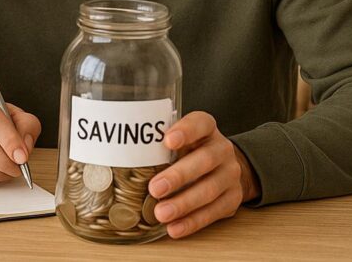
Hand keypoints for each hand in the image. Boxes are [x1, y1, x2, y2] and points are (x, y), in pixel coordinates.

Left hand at [148, 111, 259, 237]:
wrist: (224, 167)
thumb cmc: (190, 151)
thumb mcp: (179, 139)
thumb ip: (158, 143)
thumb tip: (117, 154)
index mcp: (207, 129)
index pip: (200, 123)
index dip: (186, 131)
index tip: (168, 140)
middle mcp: (222, 149)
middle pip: (204, 160)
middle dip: (178, 176)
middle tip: (155, 189)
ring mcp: (230, 174)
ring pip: (209, 189)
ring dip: (183, 204)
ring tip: (161, 213)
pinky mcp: (233, 198)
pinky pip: (214, 212)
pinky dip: (192, 222)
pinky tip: (174, 228)